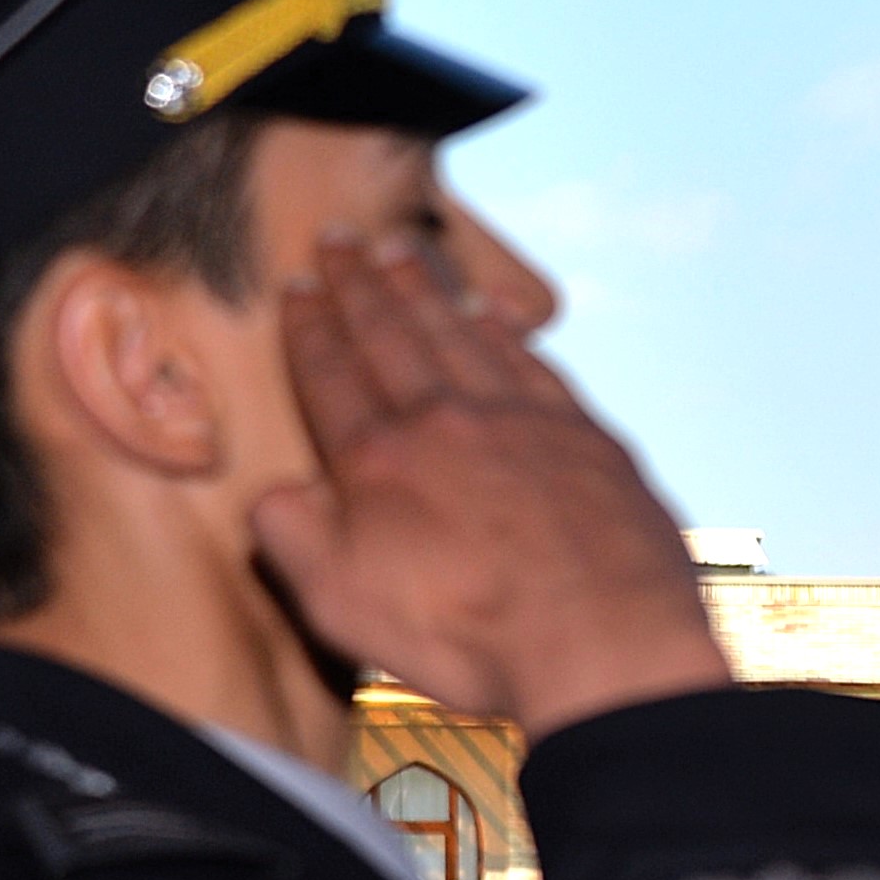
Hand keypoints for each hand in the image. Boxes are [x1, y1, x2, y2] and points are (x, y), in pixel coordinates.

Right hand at [254, 231, 729, 742]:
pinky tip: (491, 313)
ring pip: (462, 335)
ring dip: (427, 290)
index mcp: (379, 457)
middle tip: (341, 237)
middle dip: (360, 283)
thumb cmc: (469, 637)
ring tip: (403, 252)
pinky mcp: (588, 438)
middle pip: (393, 335)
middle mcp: (448, 420)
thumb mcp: (342, 604)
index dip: (310, 326)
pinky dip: (505, 331)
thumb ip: (292, 538)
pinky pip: (534, 365)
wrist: (605, 643)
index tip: (298, 284)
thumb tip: (273, 491)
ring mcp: (524, 422)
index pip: (331, 373)